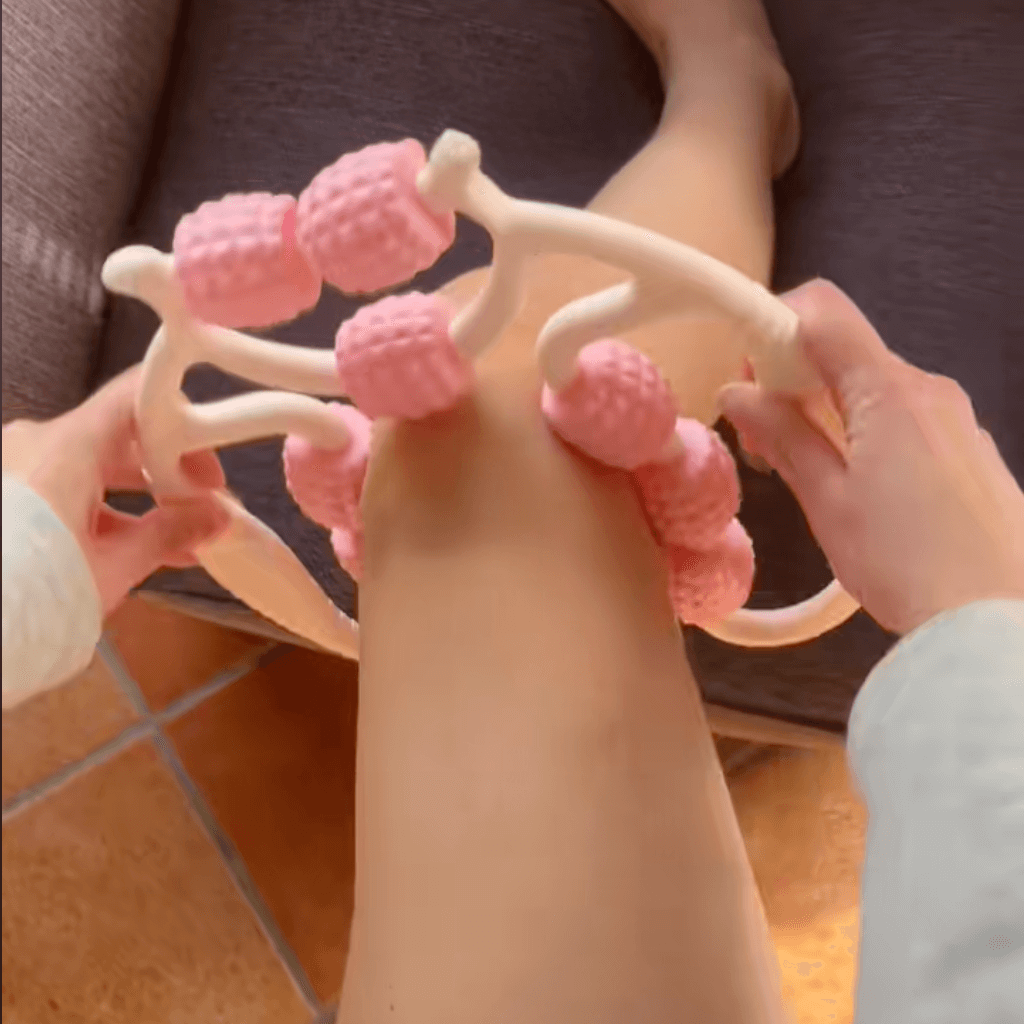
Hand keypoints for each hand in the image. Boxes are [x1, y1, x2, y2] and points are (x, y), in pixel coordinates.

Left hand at [2, 366, 228, 614]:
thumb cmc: (27, 594)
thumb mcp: (113, 566)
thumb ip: (169, 533)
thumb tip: (212, 518)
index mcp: (65, 447)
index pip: (137, 399)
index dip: (183, 426)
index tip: (207, 467)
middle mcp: (34, 445)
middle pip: (117, 438)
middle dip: (165, 473)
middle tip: (199, 506)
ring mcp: (15, 469)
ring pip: (90, 469)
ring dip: (135, 499)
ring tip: (173, 541)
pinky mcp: (7, 498)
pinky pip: (61, 490)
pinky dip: (98, 512)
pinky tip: (126, 550)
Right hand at [718, 279, 1023, 634]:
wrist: (996, 621)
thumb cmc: (906, 564)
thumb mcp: (827, 501)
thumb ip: (783, 435)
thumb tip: (737, 393)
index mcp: (889, 391)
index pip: (822, 312)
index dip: (772, 330)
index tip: (749, 384)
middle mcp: (929, 390)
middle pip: (845, 352)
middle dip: (792, 385)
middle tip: (765, 448)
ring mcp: (956, 419)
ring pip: (874, 389)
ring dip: (828, 415)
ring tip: (811, 481)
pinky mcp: (970, 450)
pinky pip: (906, 419)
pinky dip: (867, 435)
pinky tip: (861, 495)